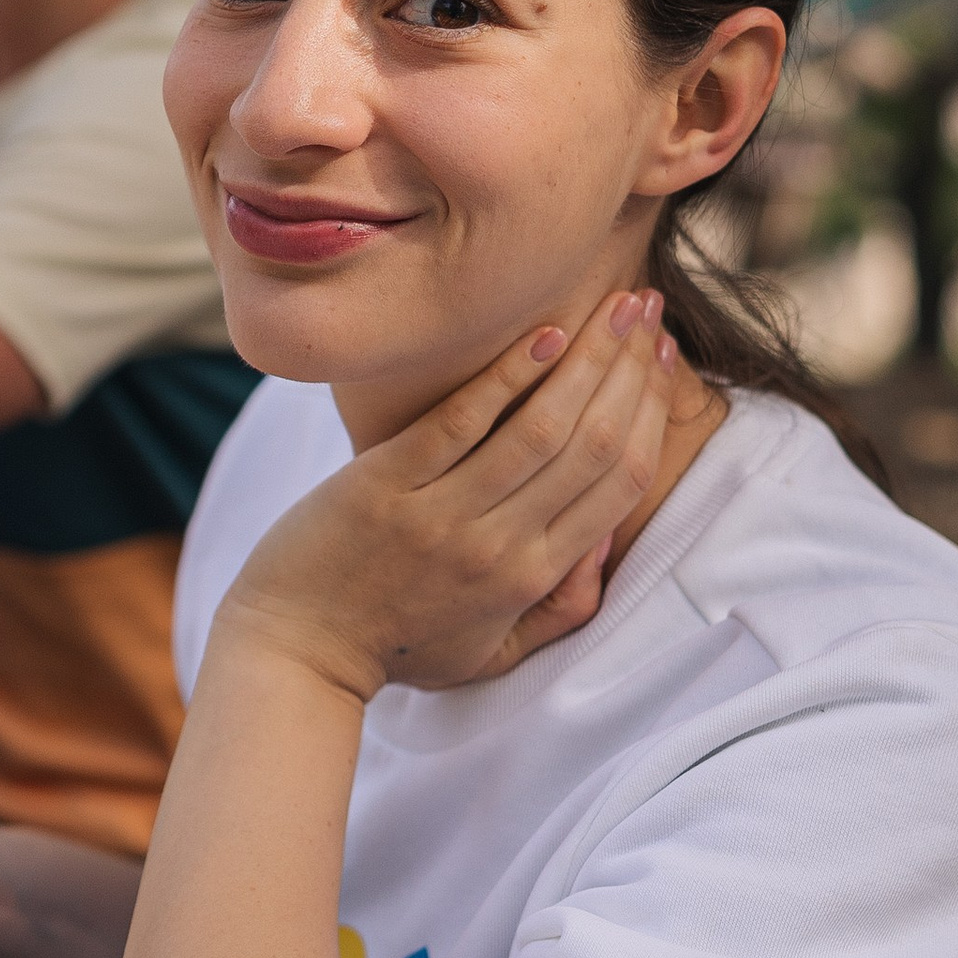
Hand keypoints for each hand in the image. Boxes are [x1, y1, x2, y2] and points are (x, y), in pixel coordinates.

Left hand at [217, 291, 676, 705]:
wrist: (294, 651)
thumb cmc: (395, 647)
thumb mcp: (493, 653)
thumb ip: (558, 611)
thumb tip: (606, 546)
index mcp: (531, 579)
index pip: (620, 485)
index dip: (652, 414)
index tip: (663, 359)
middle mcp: (498, 545)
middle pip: (593, 445)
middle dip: (630, 369)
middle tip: (648, 308)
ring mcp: (441, 513)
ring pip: (541, 427)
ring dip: (588, 358)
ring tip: (615, 304)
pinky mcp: (385, 485)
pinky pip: (461, 420)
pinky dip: (507, 375)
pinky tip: (544, 332)